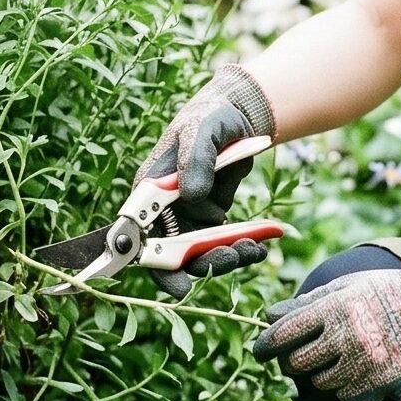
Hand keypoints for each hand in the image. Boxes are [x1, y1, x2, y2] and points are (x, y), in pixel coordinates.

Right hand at [136, 63, 274, 296]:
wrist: (238, 117)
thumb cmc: (211, 117)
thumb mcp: (201, 130)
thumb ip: (195, 159)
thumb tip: (192, 195)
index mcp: (149, 189)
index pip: (141, 232)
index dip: (153, 262)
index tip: (177, 284)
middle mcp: (164, 209)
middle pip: (171, 253)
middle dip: (200, 263)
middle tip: (230, 256)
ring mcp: (187, 217)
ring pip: (199, 254)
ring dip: (224, 257)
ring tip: (252, 248)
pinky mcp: (210, 219)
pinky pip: (221, 243)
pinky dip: (240, 248)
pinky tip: (260, 245)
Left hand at [254, 261, 400, 400]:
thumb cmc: (386, 293)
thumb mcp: (348, 286)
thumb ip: (308, 302)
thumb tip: (270, 316)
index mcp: (334, 307)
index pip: (285, 332)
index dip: (266, 344)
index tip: (260, 350)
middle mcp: (345, 335)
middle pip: (297, 363)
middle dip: (294, 361)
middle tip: (302, 356)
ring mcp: (362, 362)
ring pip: (319, 383)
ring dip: (323, 374)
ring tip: (340, 359)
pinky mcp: (378, 383)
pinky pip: (345, 397)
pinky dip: (347, 389)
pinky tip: (359, 371)